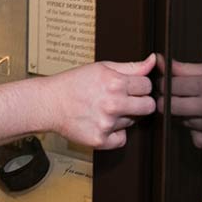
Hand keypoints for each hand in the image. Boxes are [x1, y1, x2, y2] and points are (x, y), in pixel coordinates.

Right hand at [40, 55, 157, 148]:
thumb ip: (130, 67)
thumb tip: (153, 61)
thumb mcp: (102, 68)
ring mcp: (106, 124)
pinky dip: (115, 134)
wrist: (49, 103)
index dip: (139, 86)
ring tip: (105, 109)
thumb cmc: (73, 83)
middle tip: (124, 100)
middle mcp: (112, 104)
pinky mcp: (100, 140)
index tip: (130, 87)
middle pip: (148, 107)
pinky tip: (102, 123)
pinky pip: (121, 139)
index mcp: (115, 83)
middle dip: (140, 102)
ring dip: (123, 117)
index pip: (147, 86)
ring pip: (133, 122)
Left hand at [168, 59, 201, 150]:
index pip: (172, 86)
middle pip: (172, 107)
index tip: (163, 87)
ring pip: (186, 123)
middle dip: (168, 103)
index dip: (164, 86)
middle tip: (173, 100)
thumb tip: (159, 61)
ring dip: (189, 117)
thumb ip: (187, 68)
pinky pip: (196, 140)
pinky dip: (199, 133)